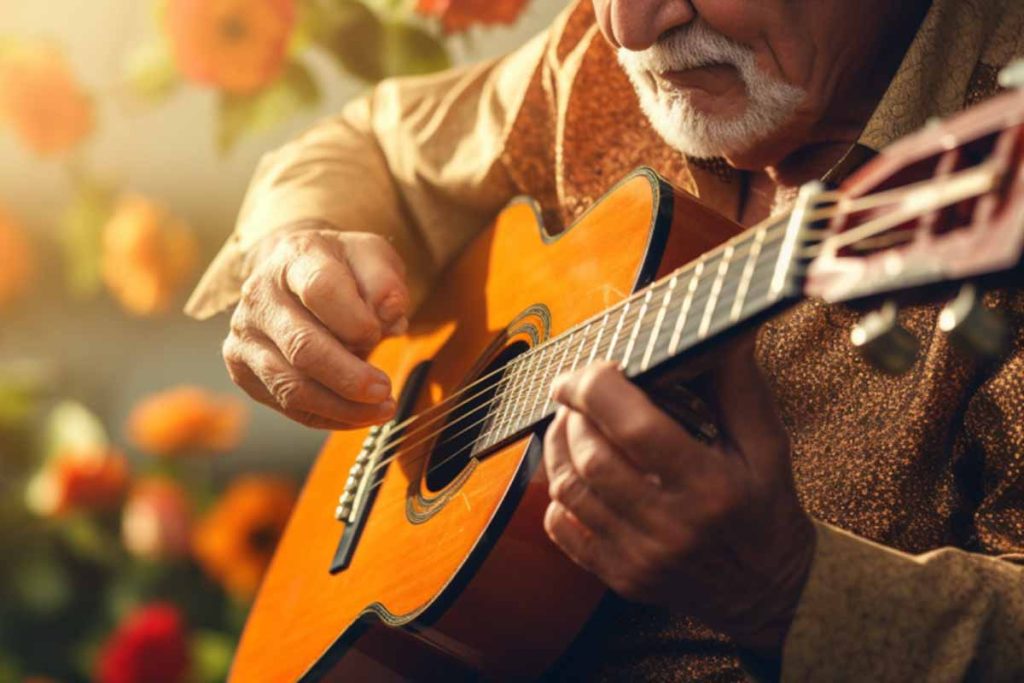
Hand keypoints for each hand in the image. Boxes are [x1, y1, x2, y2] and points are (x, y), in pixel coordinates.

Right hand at [223, 223, 409, 428]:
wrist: (298, 276)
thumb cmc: (342, 270)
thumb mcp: (372, 258)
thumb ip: (385, 282)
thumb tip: (390, 312)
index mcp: (294, 257)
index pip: (321, 289)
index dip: (355, 320)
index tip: (380, 335)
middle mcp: (260, 295)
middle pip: (303, 346)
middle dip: (350, 377)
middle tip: (385, 390)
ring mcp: (245, 334)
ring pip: (291, 386)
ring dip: (342, 406)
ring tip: (381, 409)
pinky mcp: (242, 368)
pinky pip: (287, 406)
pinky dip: (328, 417)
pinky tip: (357, 414)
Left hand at [542, 337, 815, 657]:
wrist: (769, 590)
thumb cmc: (765, 505)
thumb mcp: (766, 442)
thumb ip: (737, 382)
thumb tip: (726, 326)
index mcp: (711, 486)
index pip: (636, 429)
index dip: (597, 389)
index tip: (588, 369)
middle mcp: (672, 528)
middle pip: (592, 459)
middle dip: (573, 415)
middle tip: (577, 395)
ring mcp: (642, 558)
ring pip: (569, 491)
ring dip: (558, 447)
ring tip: (571, 424)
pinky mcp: (621, 578)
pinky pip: (562, 529)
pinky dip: (557, 493)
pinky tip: (576, 471)